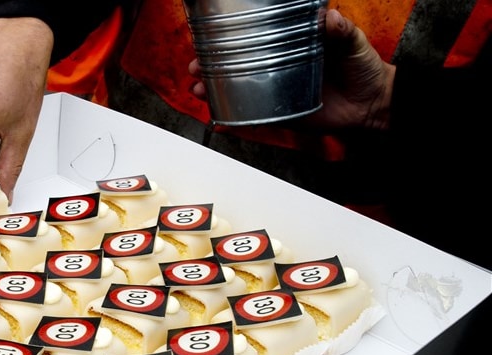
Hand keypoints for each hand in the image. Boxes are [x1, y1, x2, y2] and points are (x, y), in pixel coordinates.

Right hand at [189, 9, 393, 130]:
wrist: (374, 105)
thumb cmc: (365, 69)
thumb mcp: (353, 43)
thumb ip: (341, 31)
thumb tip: (330, 18)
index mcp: (289, 44)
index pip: (253, 38)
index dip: (228, 38)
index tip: (209, 37)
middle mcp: (278, 66)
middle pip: (235, 65)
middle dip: (210, 66)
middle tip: (197, 68)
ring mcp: (277, 91)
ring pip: (237, 90)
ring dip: (214, 91)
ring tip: (199, 90)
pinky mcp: (281, 115)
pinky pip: (252, 118)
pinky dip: (233, 120)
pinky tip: (217, 119)